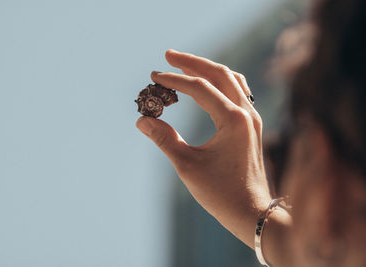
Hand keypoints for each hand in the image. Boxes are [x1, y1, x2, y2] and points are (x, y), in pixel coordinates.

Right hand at [136, 49, 271, 248]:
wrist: (252, 212)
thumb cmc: (221, 193)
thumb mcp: (187, 165)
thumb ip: (164, 139)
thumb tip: (142, 120)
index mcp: (233, 120)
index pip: (199, 88)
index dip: (174, 80)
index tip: (153, 76)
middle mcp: (246, 113)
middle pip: (219, 73)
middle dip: (192, 62)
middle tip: (168, 55)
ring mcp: (252, 118)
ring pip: (231, 79)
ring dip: (207, 69)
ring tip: (185, 63)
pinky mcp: (251, 125)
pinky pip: (238, 92)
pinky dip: (220, 82)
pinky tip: (209, 83)